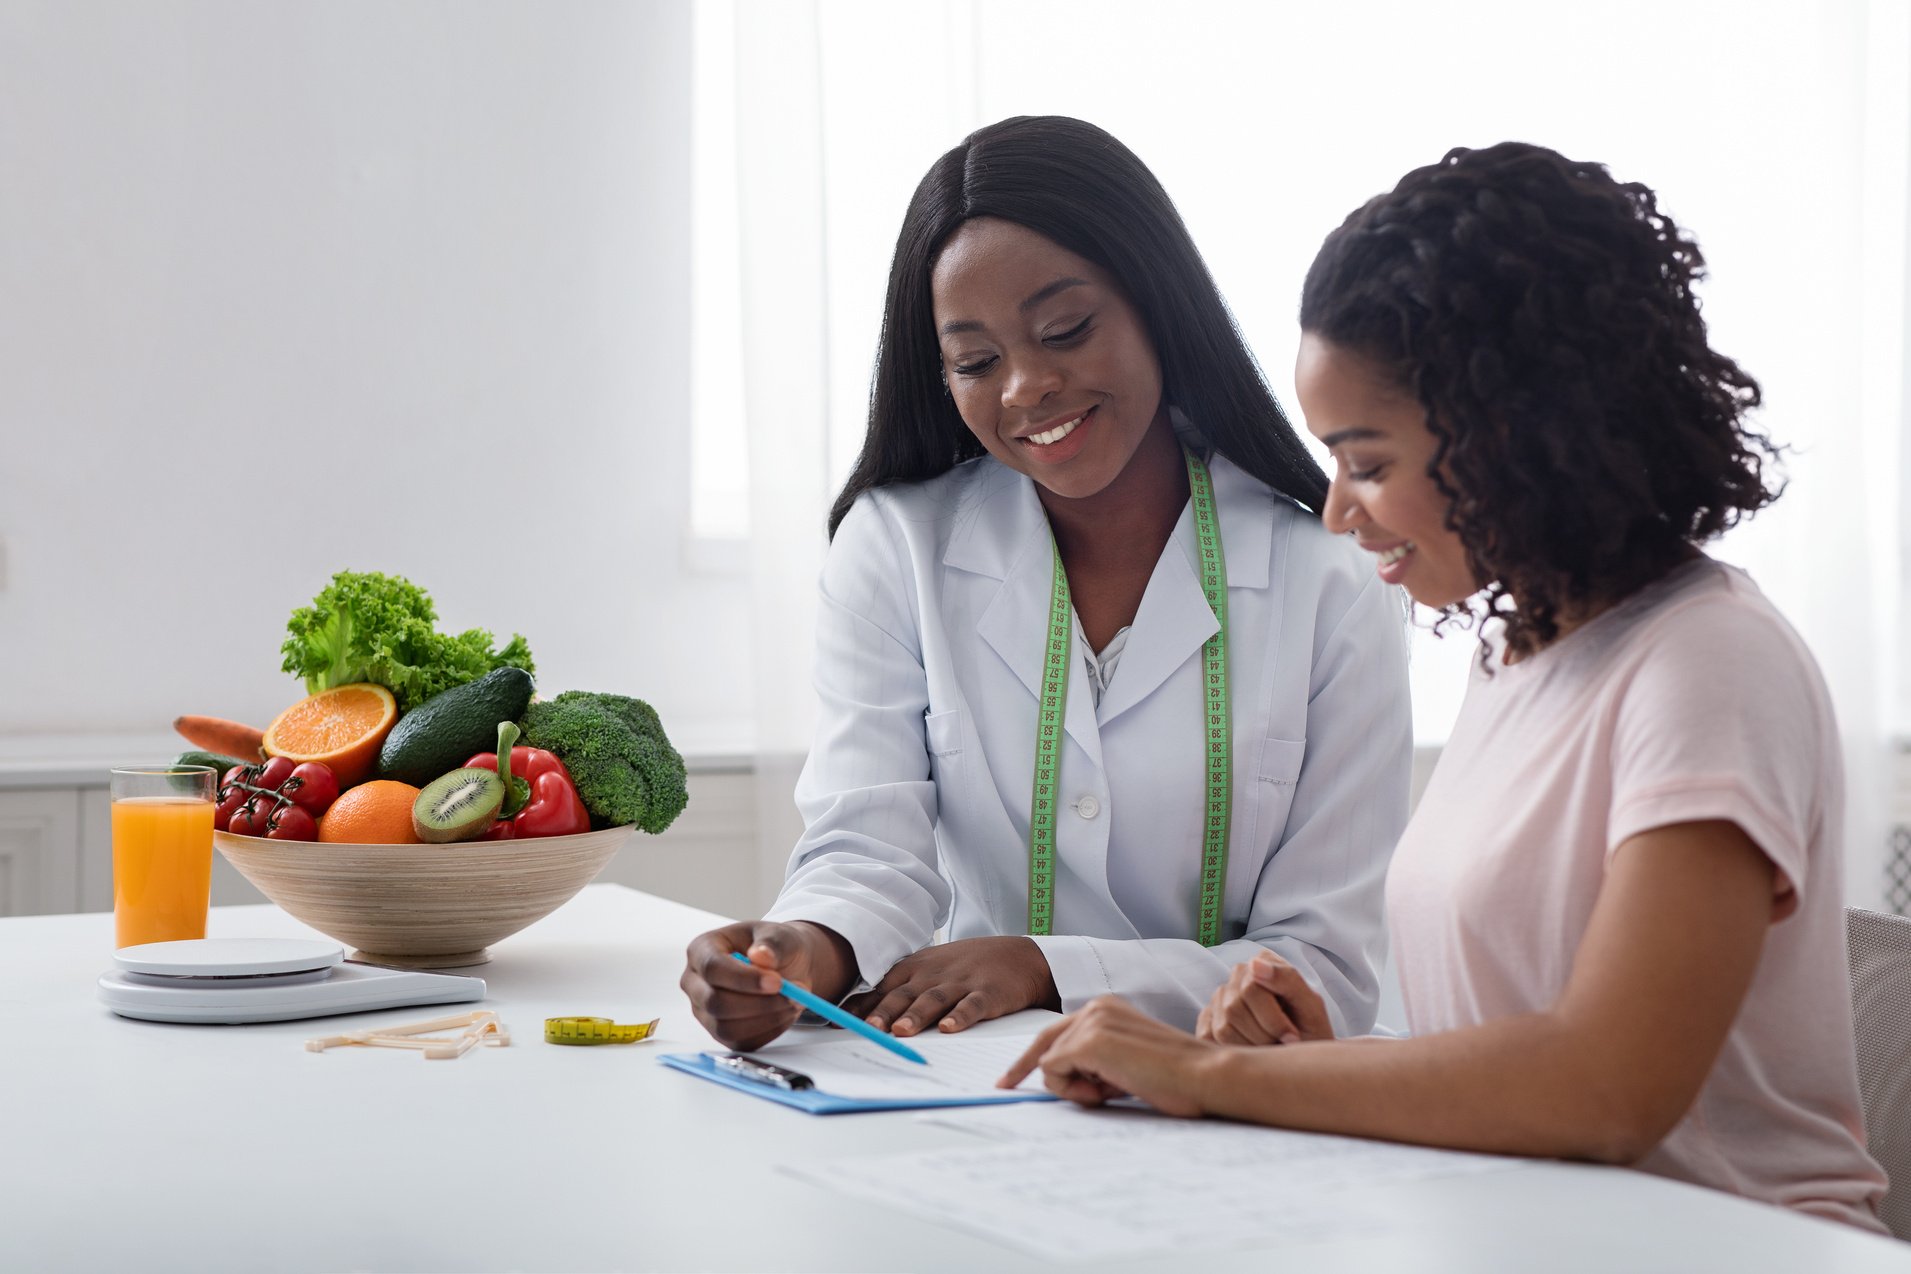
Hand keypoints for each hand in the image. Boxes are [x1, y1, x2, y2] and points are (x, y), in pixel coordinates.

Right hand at [680, 919, 854, 1050]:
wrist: (784, 966)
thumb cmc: (774, 947)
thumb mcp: (779, 935)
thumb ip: (772, 944)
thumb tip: (761, 956)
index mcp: (701, 950)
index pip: (712, 968)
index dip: (744, 978)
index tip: (777, 982)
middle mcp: (695, 983)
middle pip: (715, 1002)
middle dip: (758, 1003)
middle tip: (793, 995)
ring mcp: (704, 1011)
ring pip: (727, 1028)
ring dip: (766, 1019)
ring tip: (793, 1002)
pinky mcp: (719, 1033)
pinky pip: (740, 1042)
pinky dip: (768, 1031)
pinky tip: (784, 1013)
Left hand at [840, 936, 1059, 1036]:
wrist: (1020, 955)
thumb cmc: (967, 966)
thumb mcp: (931, 969)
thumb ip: (901, 988)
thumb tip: (862, 1012)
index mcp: (917, 968)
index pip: (884, 987)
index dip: (863, 1005)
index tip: (839, 1022)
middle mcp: (935, 973)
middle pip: (905, 993)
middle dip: (884, 1011)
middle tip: (867, 1028)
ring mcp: (962, 982)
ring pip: (934, 999)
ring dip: (916, 1015)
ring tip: (901, 1031)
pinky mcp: (988, 993)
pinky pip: (972, 1005)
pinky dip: (960, 1017)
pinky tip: (949, 1029)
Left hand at [998, 996, 1221, 1116]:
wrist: (1205, 1075)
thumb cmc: (1177, 1078)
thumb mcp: (1128, 1064)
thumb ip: (1098, 1063)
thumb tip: (1064, 1079)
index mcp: (1108, 1008)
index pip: (1059, 1031)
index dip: (1033, 1055)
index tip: (1012, 1075)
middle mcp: (1097, 1007)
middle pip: (1043, 1040)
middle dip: (1020, 1066)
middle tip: (1002, 1085)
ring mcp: (1091, 1021)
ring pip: (1048, 1061)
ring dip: (1073, 1087)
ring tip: (1111, 1092)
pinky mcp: (1088, 1041)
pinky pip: (1052, 1072)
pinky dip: (1072, 1090)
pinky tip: (1106, 1092)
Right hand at [1195, 950, 1336, 1046]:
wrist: (1304, 1058)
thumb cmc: (1310, 1032)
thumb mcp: (1311, 1007)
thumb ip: (1287, 980)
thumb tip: (1255, 964)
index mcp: (1263, 962)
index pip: (1251, 989)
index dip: (1273, 1020)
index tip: (1292, 1038)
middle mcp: (1237, 975)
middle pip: (1234, 1009)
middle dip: (1263, 1036)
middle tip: (1282, 1048)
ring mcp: (1219, 998)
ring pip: (1223, 1028)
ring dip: (1251, 1047)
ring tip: (1271, 1050)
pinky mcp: (1208, 1022)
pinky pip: (1210, 1041)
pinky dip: (1234, 1053)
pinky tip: (1253, 1053)